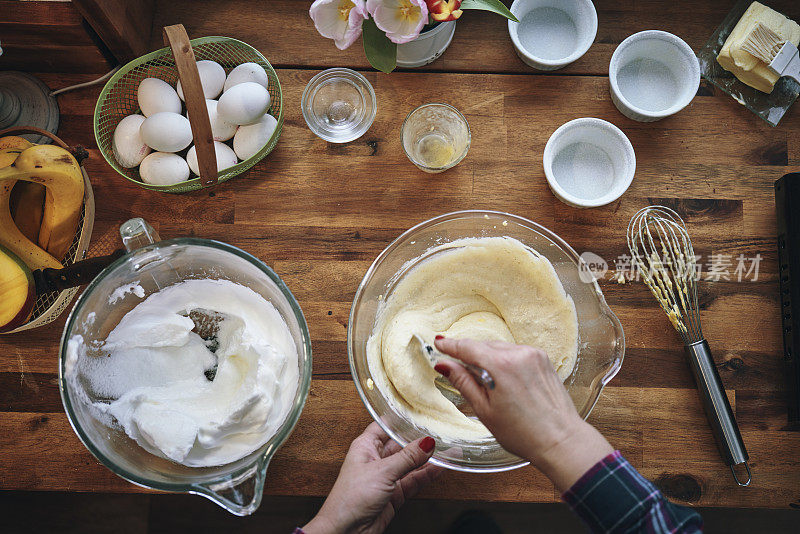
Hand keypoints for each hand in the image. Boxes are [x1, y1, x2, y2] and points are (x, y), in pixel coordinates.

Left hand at [303, 422, 443, 533]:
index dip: (400, 419)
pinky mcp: (394, 494)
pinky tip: (440, 467)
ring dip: (427, 458)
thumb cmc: (350, 499)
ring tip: (448, 449)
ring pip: (410, 463)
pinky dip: (427, 474)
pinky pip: (413, 480)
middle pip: (401, 444)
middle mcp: (375, 459)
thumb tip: (426, 442)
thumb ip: (407, 457)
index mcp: (365, 446)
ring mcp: (386, 477)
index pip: (385, 426)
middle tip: (440, 431)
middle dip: (418, 439)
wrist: (346, 532)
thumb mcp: (382, 472)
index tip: (419, 411)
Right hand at [433, 337, 612, 490]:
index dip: (451, 345)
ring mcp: (534, 355)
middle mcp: (519, 354)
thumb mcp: (485, 410)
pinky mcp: (544, 359)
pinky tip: (505, 380)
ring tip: (487, 382)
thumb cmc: (523, 433)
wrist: (561, 441)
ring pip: (501, 348)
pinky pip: (516, 353)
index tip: (439, 343)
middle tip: (458, 368)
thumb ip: (463, 382)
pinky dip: (506, 361)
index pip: (468, 347)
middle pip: (485, 346)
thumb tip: (444, 365)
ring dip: (489, 358)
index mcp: (501, 366)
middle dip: (471, 355)